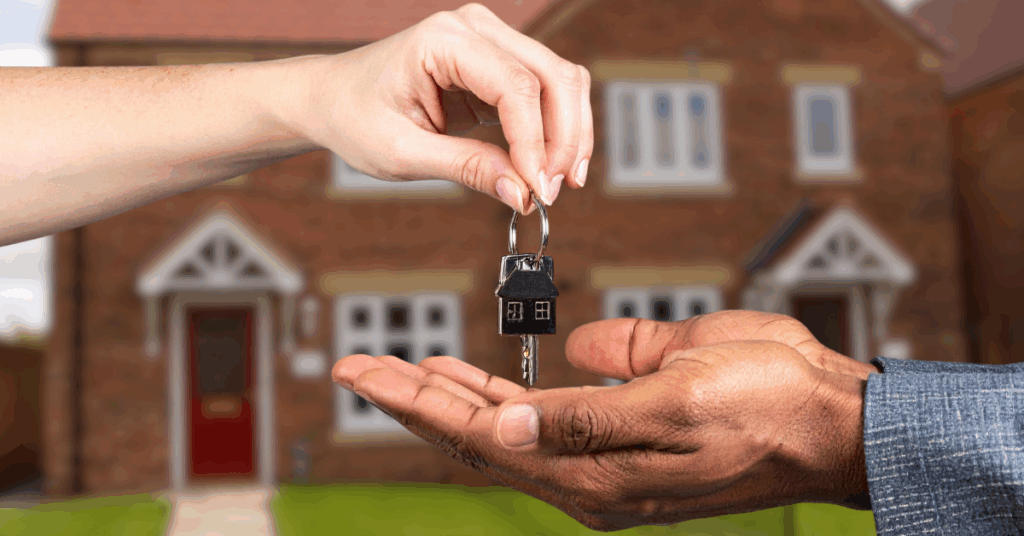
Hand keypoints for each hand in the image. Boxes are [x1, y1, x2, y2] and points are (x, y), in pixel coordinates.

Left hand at [294, 3, 592, 211]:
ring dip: (570, 133)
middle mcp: (473, 29)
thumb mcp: (403, 153)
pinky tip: (550, 166)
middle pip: (552, 76)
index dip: (536, 141)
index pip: (515, 86)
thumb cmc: (356, 116)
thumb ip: (466, 168)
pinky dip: (556, 129)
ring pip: (560, 80)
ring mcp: (490, 41)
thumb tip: (521, 191)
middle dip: (564, 138)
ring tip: (560, 182)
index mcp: (443, 41)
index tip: (537, 188)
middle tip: (555, 190)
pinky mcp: (497, 63)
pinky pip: (546, 90)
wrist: (333, 99)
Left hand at [332, 311, 871, 530]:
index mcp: (597, 471)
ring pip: (502, 428)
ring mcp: (602, 459)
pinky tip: (475, 379)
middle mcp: (588, 474)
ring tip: (401, 369)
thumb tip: (509, 424)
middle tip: (358, 366)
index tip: (363, 372)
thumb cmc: (768, 403)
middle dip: (413, 397)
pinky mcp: (618, 436)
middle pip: (478, 434)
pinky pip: (540, 417)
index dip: (415, 402)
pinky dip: (497, 395)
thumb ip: (591, 416)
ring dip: (448, 396)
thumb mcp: (682, 398)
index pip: (481, 434)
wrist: (827, 420)